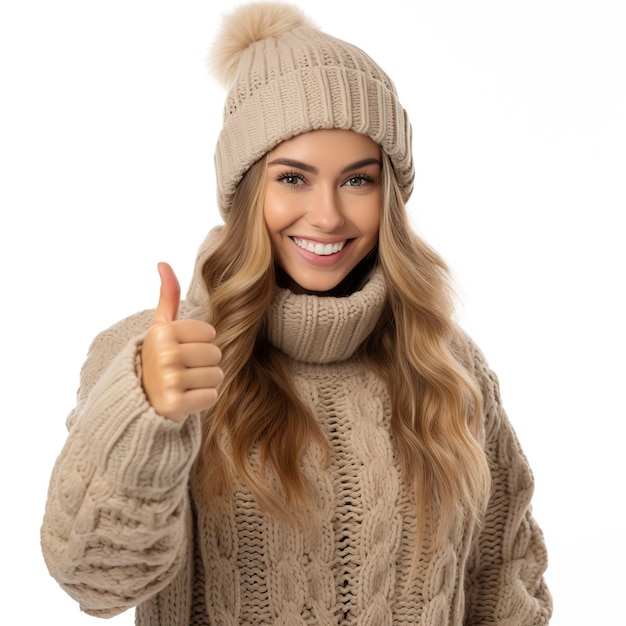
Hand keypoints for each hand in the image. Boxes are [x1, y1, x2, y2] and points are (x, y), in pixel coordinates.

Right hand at [141, 262, 222, 421]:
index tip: (181, 350)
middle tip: (183, 370)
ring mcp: (169, 380)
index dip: (200, 343)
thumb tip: (163, 263)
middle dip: (205, 363)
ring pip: (217, 375)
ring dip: (205, 382)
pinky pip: (211, 396)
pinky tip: (185, 398)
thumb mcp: (160, 327)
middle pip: (216, 354)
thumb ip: (167, 296)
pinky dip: (202, 400)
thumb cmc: (157, 358)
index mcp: (162, 332)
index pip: (210, 332)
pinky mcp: (174, 405)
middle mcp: (164, 354)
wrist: (139, 400)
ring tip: (184, 384)